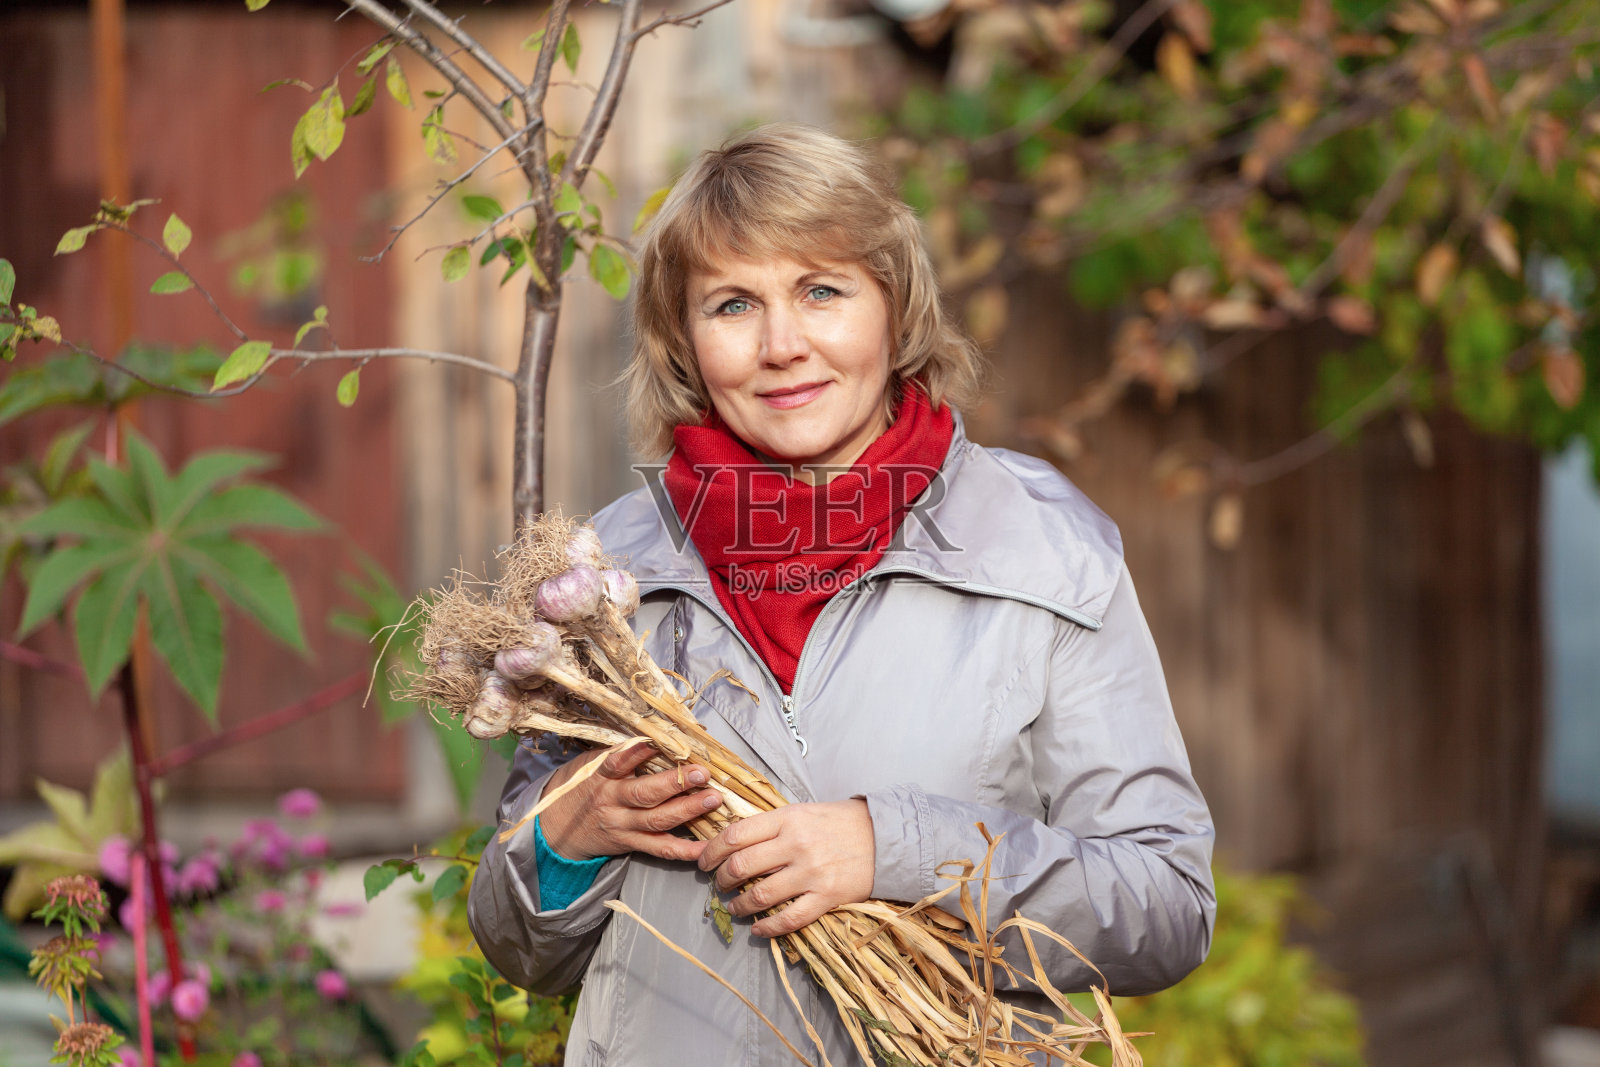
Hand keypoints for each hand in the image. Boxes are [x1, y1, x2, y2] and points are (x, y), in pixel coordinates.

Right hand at [537, 740, 723, 863]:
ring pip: (657, 821)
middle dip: (676, 783)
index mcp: (601, 776)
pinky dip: (684, 850)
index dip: (638, 753)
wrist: (558, 827)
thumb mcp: (592, 762)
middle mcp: (612, 802)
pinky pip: (660, 849)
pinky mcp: (631, 844)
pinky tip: (705, 847)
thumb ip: (621, 750)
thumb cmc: (583, 785)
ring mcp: (622, 826)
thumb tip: (658, 731)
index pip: (617, 762)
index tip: (660, 742)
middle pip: (644, 795)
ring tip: (713, 799)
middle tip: (702, 773)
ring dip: (687, 810)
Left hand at [697, 800, 874, 937]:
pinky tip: (759, 929)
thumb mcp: (804, 811)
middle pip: (741, 866)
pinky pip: (788, 919)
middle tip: (719, 885)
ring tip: (735, 907)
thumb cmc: (842, 822)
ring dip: (739, 905)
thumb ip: (773, 825)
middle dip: (721, 880)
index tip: (704, 861)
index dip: (711, 851)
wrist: (887, 838)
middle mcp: (795, 845)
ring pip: (759, 896)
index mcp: (787, 819)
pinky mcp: (826, 897)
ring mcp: (810, 873)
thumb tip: (737, 840)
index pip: (735, 835)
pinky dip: (767, 928)